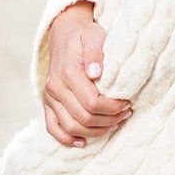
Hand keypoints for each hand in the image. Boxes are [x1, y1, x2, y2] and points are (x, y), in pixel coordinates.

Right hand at [42, 0, 133, 147]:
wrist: (64, 32)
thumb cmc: (84, 35)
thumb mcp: (93, 35)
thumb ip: (96, 53)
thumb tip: (96, 74)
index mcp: (68, 72)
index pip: (92, 102)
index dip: (113, 107)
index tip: (127, 103)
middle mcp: (55, 87)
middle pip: (84, 117)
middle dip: (109, 120)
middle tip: (126, 113)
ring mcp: (49, 97)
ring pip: (71, 127)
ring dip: (95, 131)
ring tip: (114, 124)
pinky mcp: (47, 103)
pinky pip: (53, 128)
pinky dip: (67, 139)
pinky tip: (83, 142)